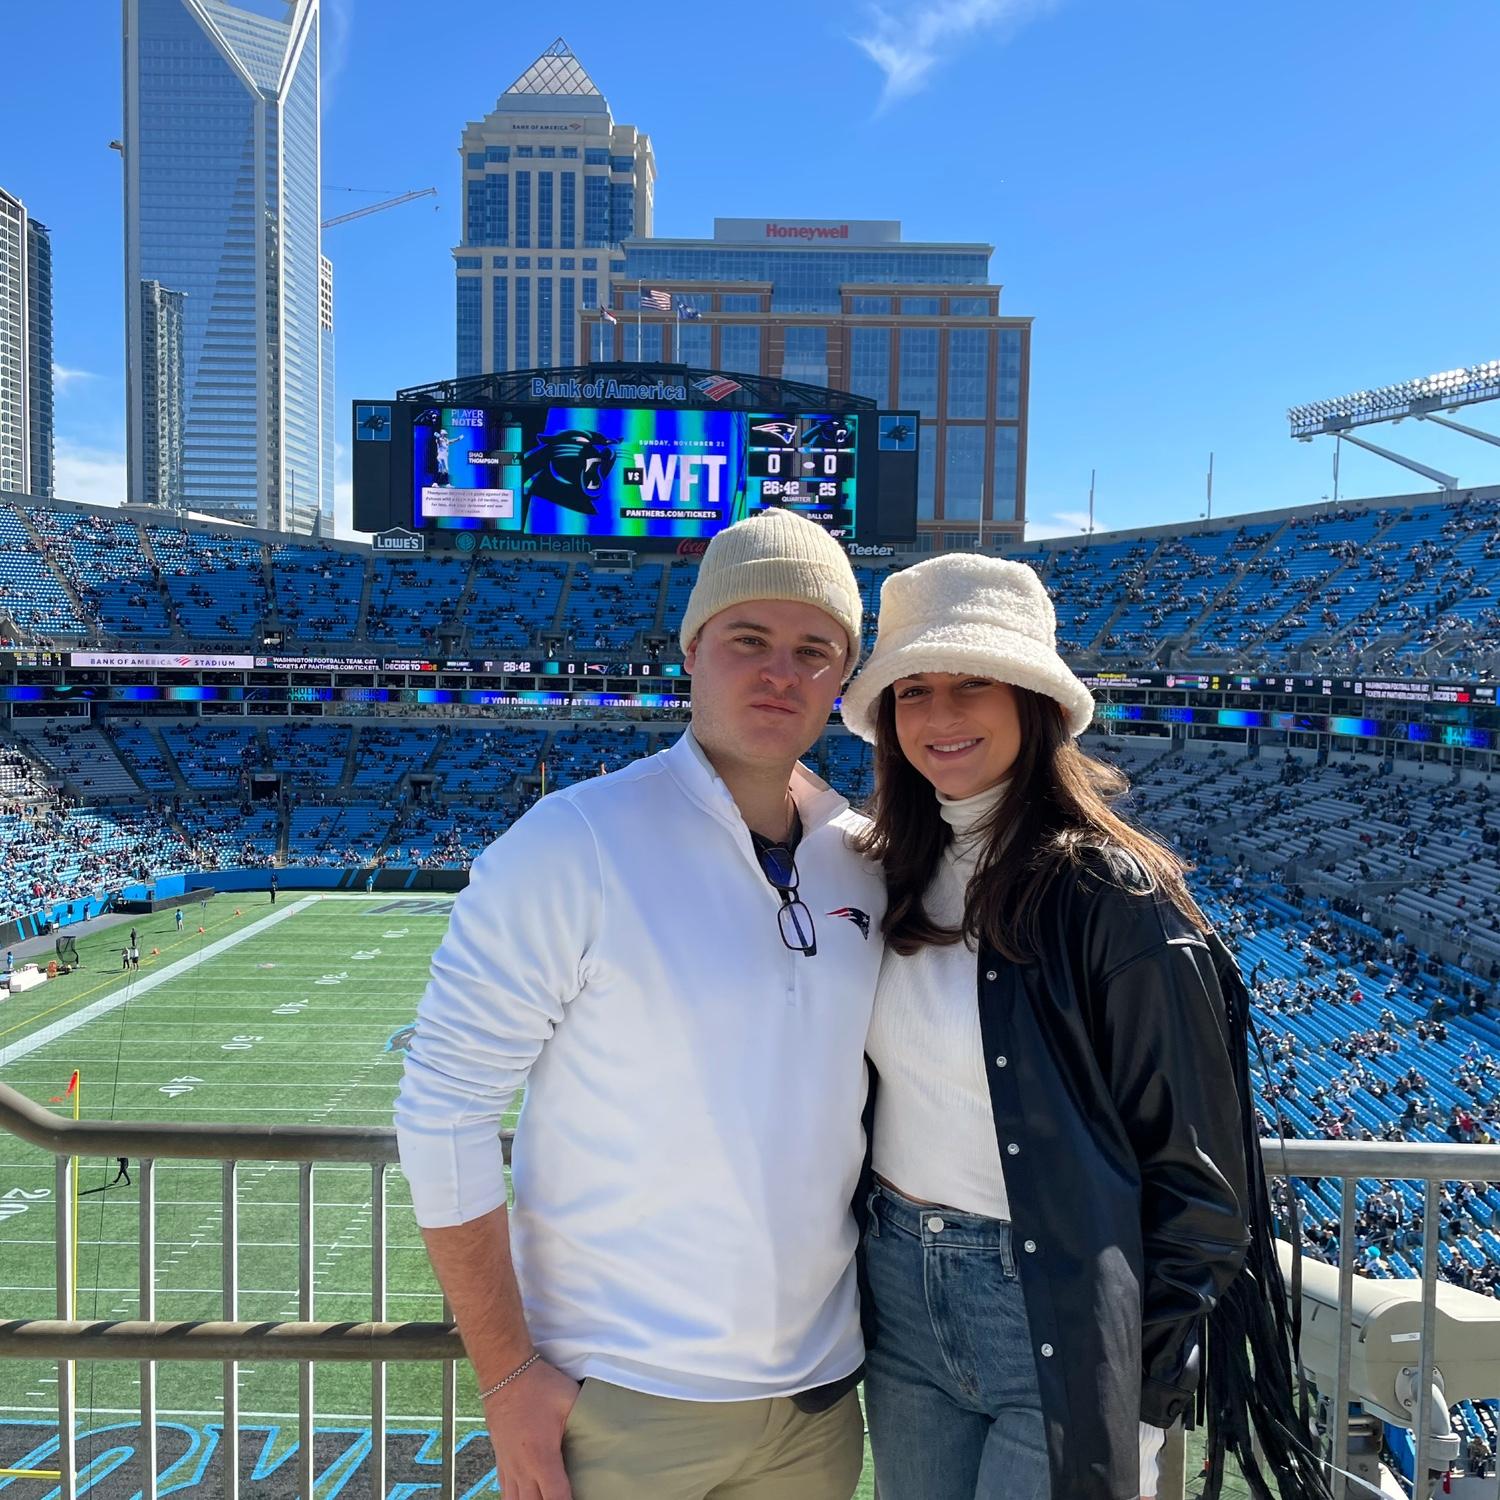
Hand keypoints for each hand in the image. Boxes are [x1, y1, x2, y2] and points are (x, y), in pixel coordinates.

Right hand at [481, 1357, 580, 1499]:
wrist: (504, 1372)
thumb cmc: (539, 1385)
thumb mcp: (569, 1398)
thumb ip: (588, 1419)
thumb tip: (610, 1429)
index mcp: (541, 1456)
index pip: (556, 1498)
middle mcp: (522, 1468)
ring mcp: (508, 1466)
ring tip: (545, 1499)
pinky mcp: (500, 1460)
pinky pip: (505, 1492)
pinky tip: (527, 1498)